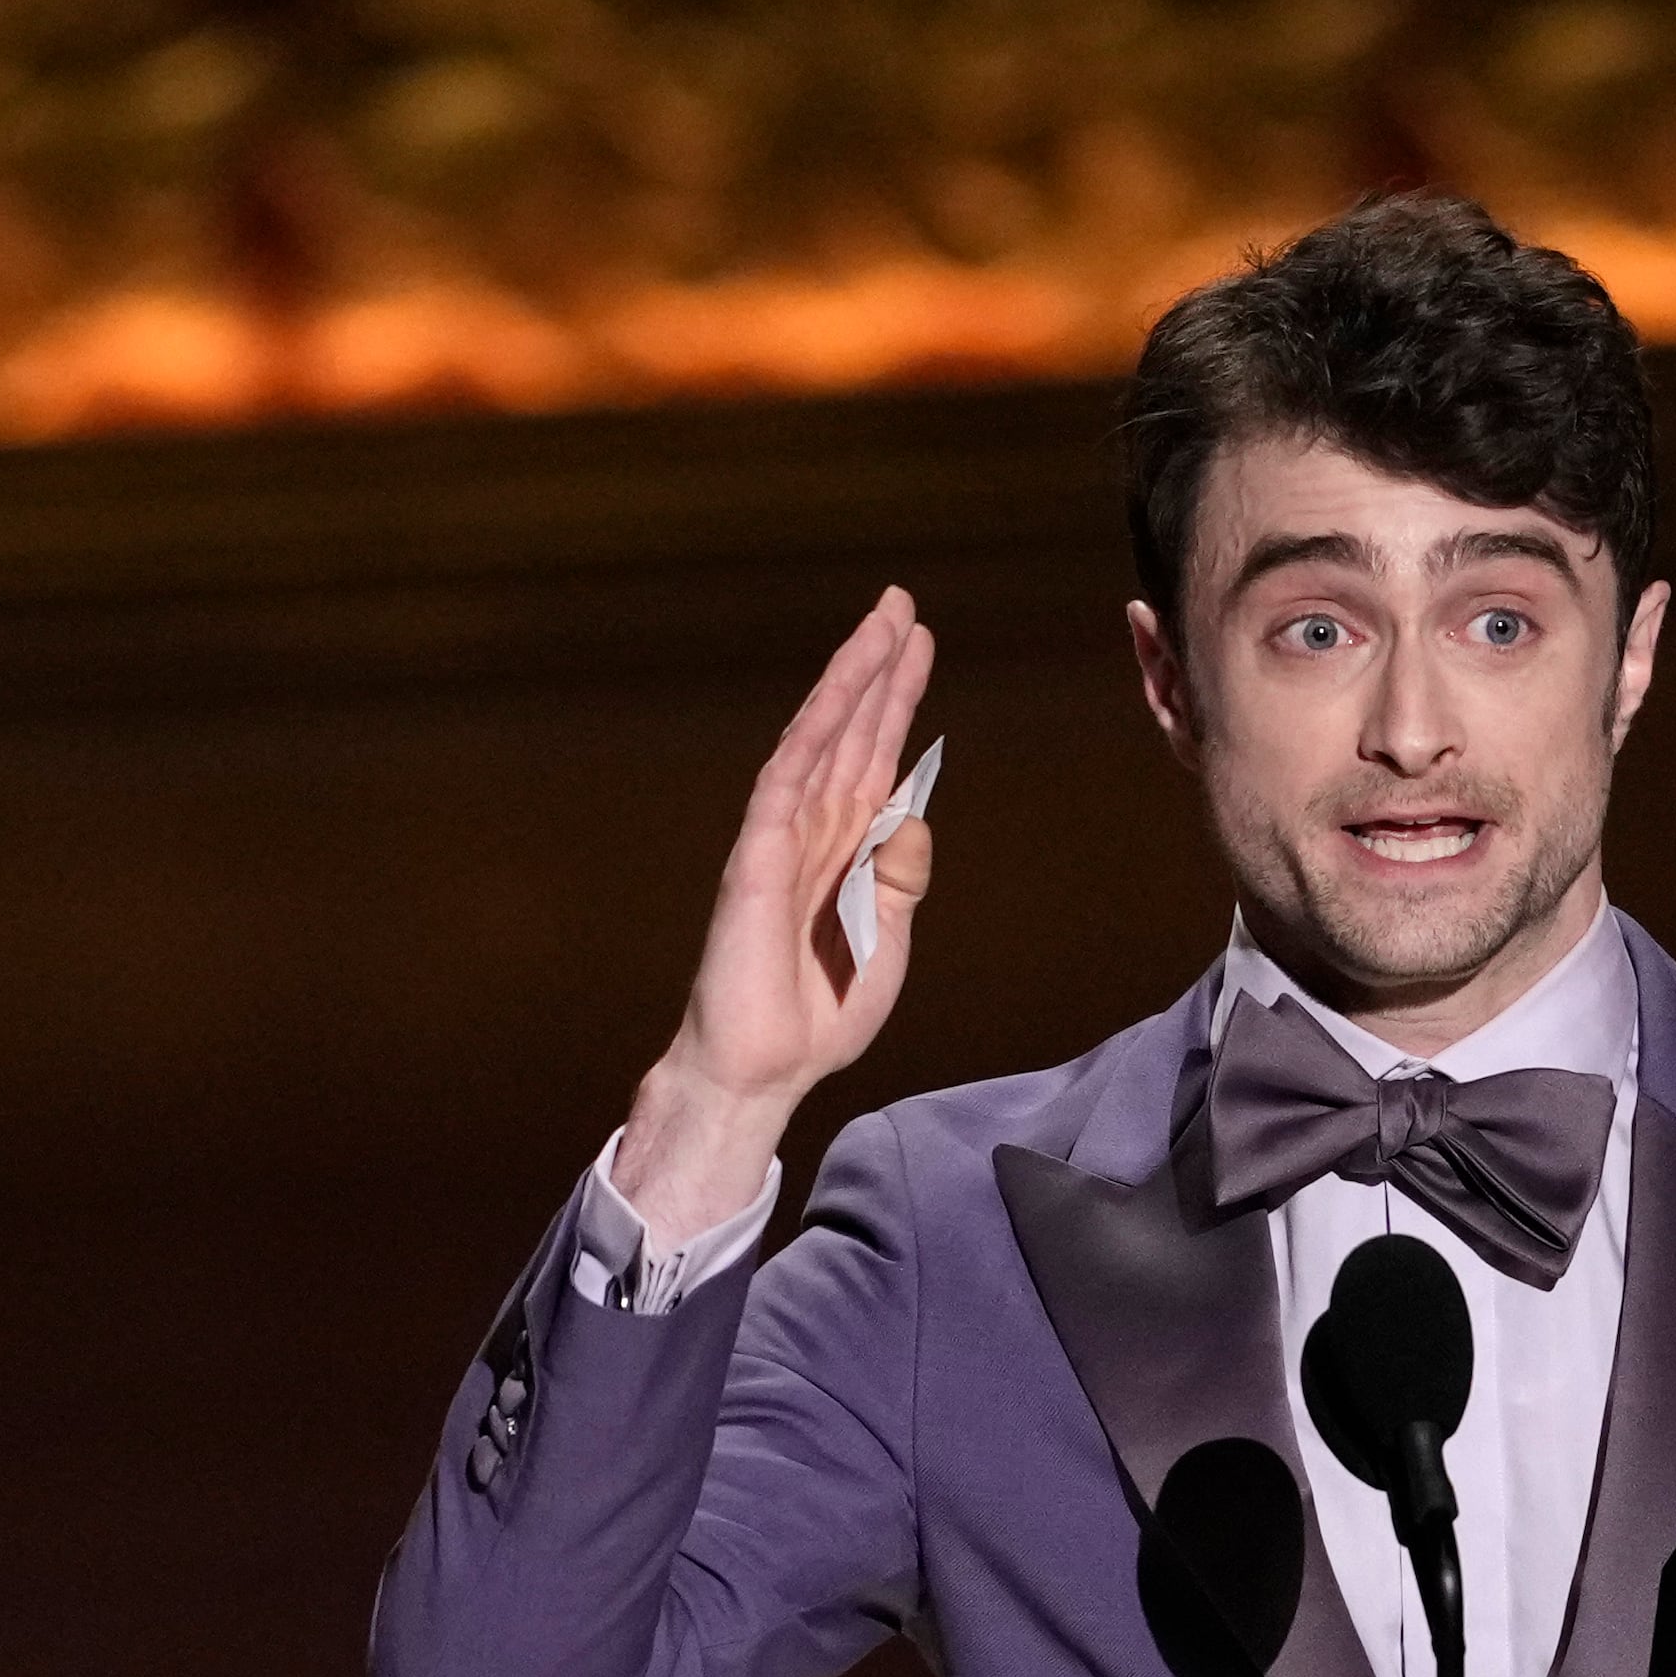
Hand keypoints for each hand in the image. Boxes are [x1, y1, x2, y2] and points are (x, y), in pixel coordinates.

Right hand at [611, 588, 935, 1234]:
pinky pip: (786, 778)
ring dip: (850, 681)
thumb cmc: (817, 1019)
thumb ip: (901, 879)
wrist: (764, 1072)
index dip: (897, 703)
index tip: (919, 645)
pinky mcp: (756, 856)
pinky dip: (815, 730)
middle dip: (877, 670)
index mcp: (845, 854)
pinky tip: (840, 688)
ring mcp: (782, 839)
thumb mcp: (888, 942)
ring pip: (820, 740)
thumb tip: (912, 819)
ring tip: (883, 624)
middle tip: (902, 604)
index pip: (876, 760)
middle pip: (851, 733)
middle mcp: (813, 833)